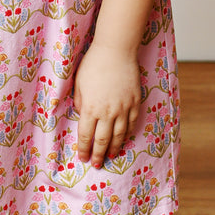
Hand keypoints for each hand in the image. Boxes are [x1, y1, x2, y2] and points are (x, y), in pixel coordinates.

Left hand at [71, 43, 140, 168]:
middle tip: (97, 164)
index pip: (86, 135)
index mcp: (90, 108)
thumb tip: (83, 116)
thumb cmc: (93, 64)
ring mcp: (123, 108)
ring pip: (119, 135)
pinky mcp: (135, 102)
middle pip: (102, 140)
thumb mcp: (79, 84)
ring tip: (111, 156)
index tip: (83, 157)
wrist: (116, 51)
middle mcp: (107, 112)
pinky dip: (127, 134)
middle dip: (99, 154)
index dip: (84, 149)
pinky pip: (132, 123)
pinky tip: (124, 139)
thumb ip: (80, 103)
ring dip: (114, 148)